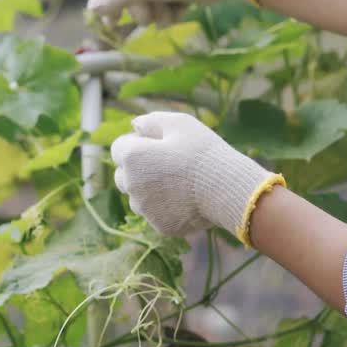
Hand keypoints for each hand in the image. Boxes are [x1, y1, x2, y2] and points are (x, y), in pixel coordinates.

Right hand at [87, 0, 254, 26]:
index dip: (108, 2)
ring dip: (158, 15)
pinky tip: (183, 10)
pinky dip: (173, 13)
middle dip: (140, 11)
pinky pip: (166, 8)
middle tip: (148, 18)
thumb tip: (90, 8)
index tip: (112, 24)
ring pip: (150, 6)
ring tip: (169, 13)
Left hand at [111, 112, 277, 238]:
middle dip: (137, 169)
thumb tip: (134, 126)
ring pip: (138, 197)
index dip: (137, 143)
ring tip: (178, 182)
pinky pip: (156, 214)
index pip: (119, 148)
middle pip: (123, 175)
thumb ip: (151, 121)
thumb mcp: (179, 123)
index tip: (157, 144)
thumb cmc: (203, 152)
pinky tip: (186, 199)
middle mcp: (131, 185)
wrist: (227, 188)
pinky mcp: (160, 226)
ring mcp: (145, 208)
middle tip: (166, 164)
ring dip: (149, 190)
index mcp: (132, 157)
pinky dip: (166, 207)